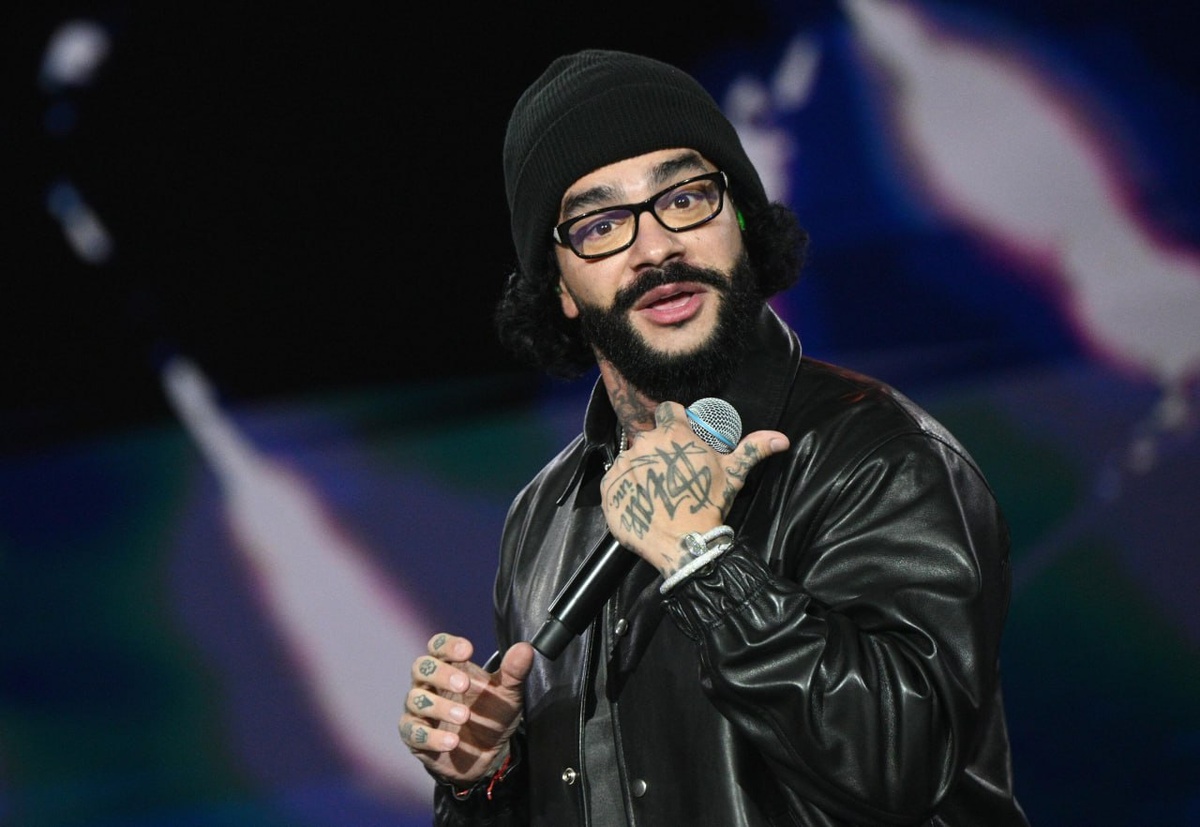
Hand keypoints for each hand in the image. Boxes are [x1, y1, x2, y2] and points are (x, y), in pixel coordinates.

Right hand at [399, 633, 533, 786]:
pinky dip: (432, 737)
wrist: (488, 756)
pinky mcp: (415, 737)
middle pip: (421, 667)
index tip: (468, 651)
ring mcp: (420, 711)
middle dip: (440, 674)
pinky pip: (413, 732)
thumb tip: (525, 649)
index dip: (448, 645)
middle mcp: (430, 685)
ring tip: (464, 716)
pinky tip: (452, 742)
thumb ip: (514, 672)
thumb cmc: (491, 715)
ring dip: (440, 707)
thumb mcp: (508, 694)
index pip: (438, 645)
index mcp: (450, 667)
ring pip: (415, 699)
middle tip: (464, 685)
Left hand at [602, 401, 788, 575]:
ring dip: (641, 470)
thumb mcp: (733, 474)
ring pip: (632, 459)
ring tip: (657, 493)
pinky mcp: (609, 487)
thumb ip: (754, 449)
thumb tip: (783, 438)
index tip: (680, 440)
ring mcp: (625, 464)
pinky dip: (625, 489)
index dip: (673, 422)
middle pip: (649, 437)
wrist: (684, 543)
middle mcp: (645, 442)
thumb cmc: (709, 504)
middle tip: (672, 475)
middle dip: (659, 451)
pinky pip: (615, 481)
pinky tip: (642, 502)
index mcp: (673, 432)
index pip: (667, 410)